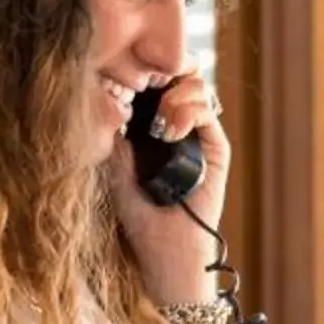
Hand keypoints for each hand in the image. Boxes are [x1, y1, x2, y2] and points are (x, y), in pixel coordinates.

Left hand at [108, 69, 229, 307]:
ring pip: (196, 87)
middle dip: (162, 71)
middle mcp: (179, 127)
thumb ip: (112, 135)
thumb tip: (107, 96)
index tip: (123, 71)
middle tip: (144, 82)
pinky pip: (209, 112)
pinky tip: (168, 131)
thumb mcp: (113, 170)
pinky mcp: (216, 150)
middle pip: (179, 76)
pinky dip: (189, 110)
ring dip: (175, 92)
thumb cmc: (137, 219)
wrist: (165, 253)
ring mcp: (199, 136)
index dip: (144, 69)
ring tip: (157, 122)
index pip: (154, 82)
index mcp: (153, 127)